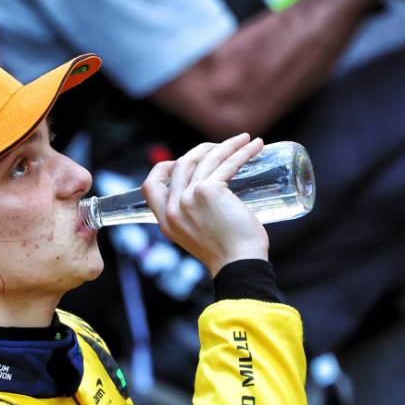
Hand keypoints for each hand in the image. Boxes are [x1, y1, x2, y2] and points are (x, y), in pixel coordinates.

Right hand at [141, 134, 268, 276]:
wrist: (238, 265)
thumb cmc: (228, 255)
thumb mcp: (198, 237)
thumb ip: (196, 219)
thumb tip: (213, 201)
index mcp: (166, 222)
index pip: (150, 187)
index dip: (164, 168)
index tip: (185, 161)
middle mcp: (173, 208)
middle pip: (181, 164)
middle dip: (203, 149)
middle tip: (223, 147)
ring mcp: (188, 198)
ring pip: (206, 159)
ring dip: (228, 145)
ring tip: (247, 139)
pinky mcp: (208, 191)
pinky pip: (226, 164)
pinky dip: (242, 152)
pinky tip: (255, 146)